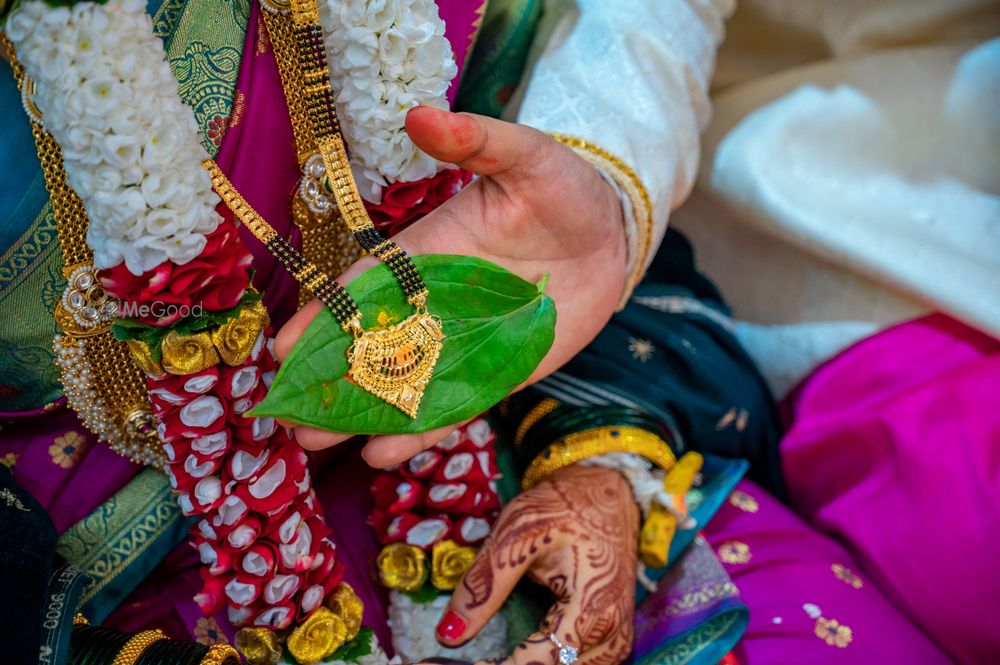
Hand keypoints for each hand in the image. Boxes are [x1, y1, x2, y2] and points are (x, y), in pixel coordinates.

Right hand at [274, 107, 626, 465]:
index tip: (283, 349)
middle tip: (289, 415)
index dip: (323, 317)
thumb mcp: (523, 157)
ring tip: (314, 443)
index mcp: (427, 254)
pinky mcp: (495, 373)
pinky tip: (381, 454)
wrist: (608, 233)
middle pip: (369, 347)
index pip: (364, 288)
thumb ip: (476, 142)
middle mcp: (434, 305)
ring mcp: (462, 344)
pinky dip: (419, 430)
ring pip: (402, 385)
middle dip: (328, 379)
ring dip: (360, 414)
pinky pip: (453, 406)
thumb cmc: (560, 188)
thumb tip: (421, 114)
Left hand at [434, 465, 637, 664]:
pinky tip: (517, 651)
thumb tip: (449, 633)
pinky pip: (577, 663)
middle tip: (464, 657)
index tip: (462, 661)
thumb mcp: (518, 530)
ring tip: (489, 654)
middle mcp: (611, 633)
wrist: (608, 489)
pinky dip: (546, 661)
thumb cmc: (566, 504)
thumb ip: (486, 584)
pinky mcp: (610, 636)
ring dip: (528, 664)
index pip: (540, 662)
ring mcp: (615, 638)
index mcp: (592, 609)